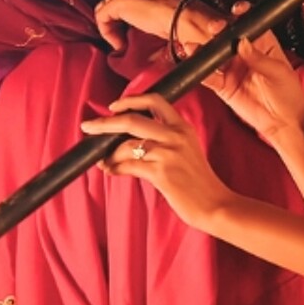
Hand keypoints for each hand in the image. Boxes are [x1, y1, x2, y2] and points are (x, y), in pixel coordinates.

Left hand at [80, 92, 235, 229]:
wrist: (215, 204)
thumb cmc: (198, 181)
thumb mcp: (188, 150)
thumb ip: (166, 139)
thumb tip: (129, 139)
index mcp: (182, 127)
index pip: (155, 100)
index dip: (130, 100)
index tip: (113, 107)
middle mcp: (175, 136)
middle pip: (132, 120)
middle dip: (105, 123)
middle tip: (88, 126)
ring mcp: (168, 153)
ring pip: (126, 145)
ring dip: (108, 154)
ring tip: (102, 161)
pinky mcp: (161, 173)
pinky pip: (128, 165)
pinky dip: (114, 167)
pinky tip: (109, 170)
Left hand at [93, 0, 220, 53]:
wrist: (182, 16)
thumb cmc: (179, 18)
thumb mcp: (163, 12)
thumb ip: (151, 13)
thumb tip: (147, 27)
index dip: (125, 16)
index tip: (132, 32)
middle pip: (112, 2)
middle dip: (115, 22)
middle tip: (124, 39)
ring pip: (105, 9)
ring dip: (111, 29)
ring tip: (122, 44)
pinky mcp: (118, 2)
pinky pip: (102, 18)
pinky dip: (108, 33)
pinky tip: (120, 44)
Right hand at [200, 3, 303, 143]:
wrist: (283, 123)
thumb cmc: (289, 95)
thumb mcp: (279, 73)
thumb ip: (259, 58)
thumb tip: (243, 42)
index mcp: (263, 45)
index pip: (251, 25)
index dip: (243, 16)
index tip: (237, 10)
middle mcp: (245, 54)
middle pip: (228, 37)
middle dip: (220, 30)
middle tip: (215, 28)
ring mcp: (233, 69)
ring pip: (215, 55)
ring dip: (204, 49)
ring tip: (195, 46)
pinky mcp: (224, 86)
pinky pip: (209, 76)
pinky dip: (200, 70)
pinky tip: (195, 64)